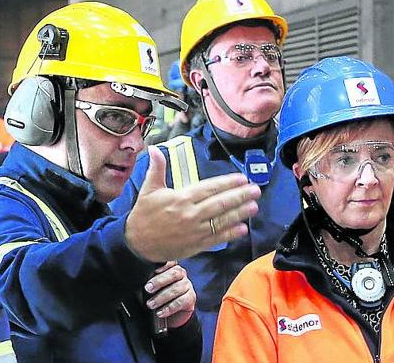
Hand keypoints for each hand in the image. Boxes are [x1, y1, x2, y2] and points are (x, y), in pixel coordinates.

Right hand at [126, 146, 260, 261]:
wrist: (137, 244)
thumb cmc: (144, 215)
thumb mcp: (149, 190)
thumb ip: (157, 169)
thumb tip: (155, 148)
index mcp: (181, 198)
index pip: (209, 188)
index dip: (227, 183)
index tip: (241, 178)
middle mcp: (190, 214)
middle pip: (220, 203)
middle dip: (240, 196)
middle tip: (255, 190)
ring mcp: (195, 230)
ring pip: (221, 220)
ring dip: (239, 213)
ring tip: (254, 206)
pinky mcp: (196, 245)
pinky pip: (216, 238)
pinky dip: (230, 233)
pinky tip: (242, 229)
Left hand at [145, 261, 194, 328]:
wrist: (169, 317)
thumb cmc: (157, 299)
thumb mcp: (152, 289)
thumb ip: (149, 283)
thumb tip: (140, 282)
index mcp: (171, 268)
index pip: (169, 261)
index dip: (163, 265)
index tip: (154, 270)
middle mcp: (181, 275)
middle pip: (174, 273)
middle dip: (160, 281)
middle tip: (148, 288)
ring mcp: (187, 286)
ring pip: (177, 288)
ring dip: (162, 297)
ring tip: (150, 304)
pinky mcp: (190, 298)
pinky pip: (181, 302)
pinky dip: (169, 308)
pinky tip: (160, 312)